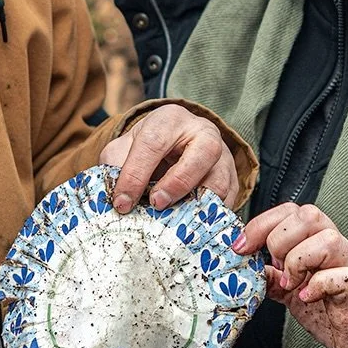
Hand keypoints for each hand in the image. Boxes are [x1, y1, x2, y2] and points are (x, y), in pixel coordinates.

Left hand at [101, 104, 238, 213]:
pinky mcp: (232, 178)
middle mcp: (202, 132)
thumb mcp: (123, 149)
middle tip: (156, 204)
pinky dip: (211, 217)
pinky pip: (229, 201)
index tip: (122, 203)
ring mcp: (222, 155)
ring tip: (174, 220)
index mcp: (169, 120)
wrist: (173, 143)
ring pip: (219, 180)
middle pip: (202, 153)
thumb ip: (116, 168)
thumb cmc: (146, 147)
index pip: (153, 144)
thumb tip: (115, 199)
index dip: (135, 176)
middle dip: (177, 183)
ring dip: (196, 205)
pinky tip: (191, 227)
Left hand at [234, 202, 347, 347]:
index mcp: (317, 240)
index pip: (291, 211)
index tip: (241, 247)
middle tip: (275, 268)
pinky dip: (318, 285)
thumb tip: (246, 265)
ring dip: (299, 261)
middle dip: (280, 240)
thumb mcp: (291, 290)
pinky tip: (306, 298)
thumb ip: (271, 276)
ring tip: (291, 284)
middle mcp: (336, 247)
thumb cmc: (329, 309)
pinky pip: (343, 276)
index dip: (261, 224)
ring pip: (328, 239)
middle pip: (310, 216)